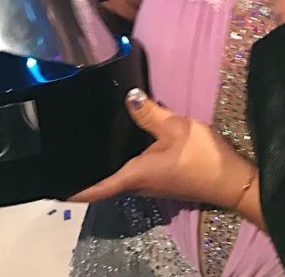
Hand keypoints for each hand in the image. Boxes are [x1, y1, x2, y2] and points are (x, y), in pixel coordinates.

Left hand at [70, 90, 251, 207]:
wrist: (231, 179)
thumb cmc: (200, 157)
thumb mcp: (175, 129)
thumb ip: (149, 113)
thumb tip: (127, 96)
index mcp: (133, 175)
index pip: (95, 187)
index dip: (73, 187)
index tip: (53, 181)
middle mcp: (137, 184)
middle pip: (105, 179)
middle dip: (88, 167)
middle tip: (72, 144)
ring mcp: (151, 183)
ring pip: (120, 172)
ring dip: (108, 160)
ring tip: (94, 135)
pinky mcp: (163, 177)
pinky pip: (135, 168)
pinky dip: (125, 156)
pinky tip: (128, 137)